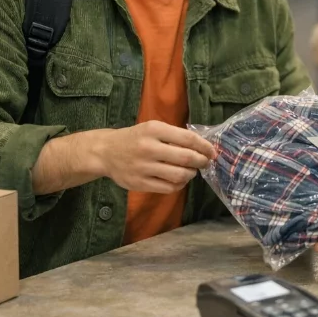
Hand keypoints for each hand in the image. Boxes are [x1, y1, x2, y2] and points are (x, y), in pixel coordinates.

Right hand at [96, 120, 216, 193]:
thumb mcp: (153, 128)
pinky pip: (168, 188)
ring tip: (191, 171)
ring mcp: (143, 167)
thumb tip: (203, 145)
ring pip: (179, 175)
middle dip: (201, 162)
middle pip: (186, 158)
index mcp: (154, 130)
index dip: (204, 146)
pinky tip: (179, 180)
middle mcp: (148, 148)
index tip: (212, 152)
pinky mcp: (139, 183)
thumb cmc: (135, 138)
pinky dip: (179, 185)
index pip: (187, 139)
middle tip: (206, 162)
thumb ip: (175, 135)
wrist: (105, 152)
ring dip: (191, 174)